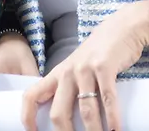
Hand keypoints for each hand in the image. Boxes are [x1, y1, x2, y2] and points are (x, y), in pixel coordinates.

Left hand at [21, 1, 148, 130]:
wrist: (121, 29)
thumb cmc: (98, 54)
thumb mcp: (77, 69)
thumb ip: (71, 88)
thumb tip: (68, 120)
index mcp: (57, 75)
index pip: (31, 95)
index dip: (27, 116)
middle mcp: (67, 73)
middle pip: (59, 112)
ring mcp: (85, 70)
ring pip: (85, 111)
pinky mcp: (104, 67)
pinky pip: (107, 98)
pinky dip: (112, 118)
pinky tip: (115, 129)